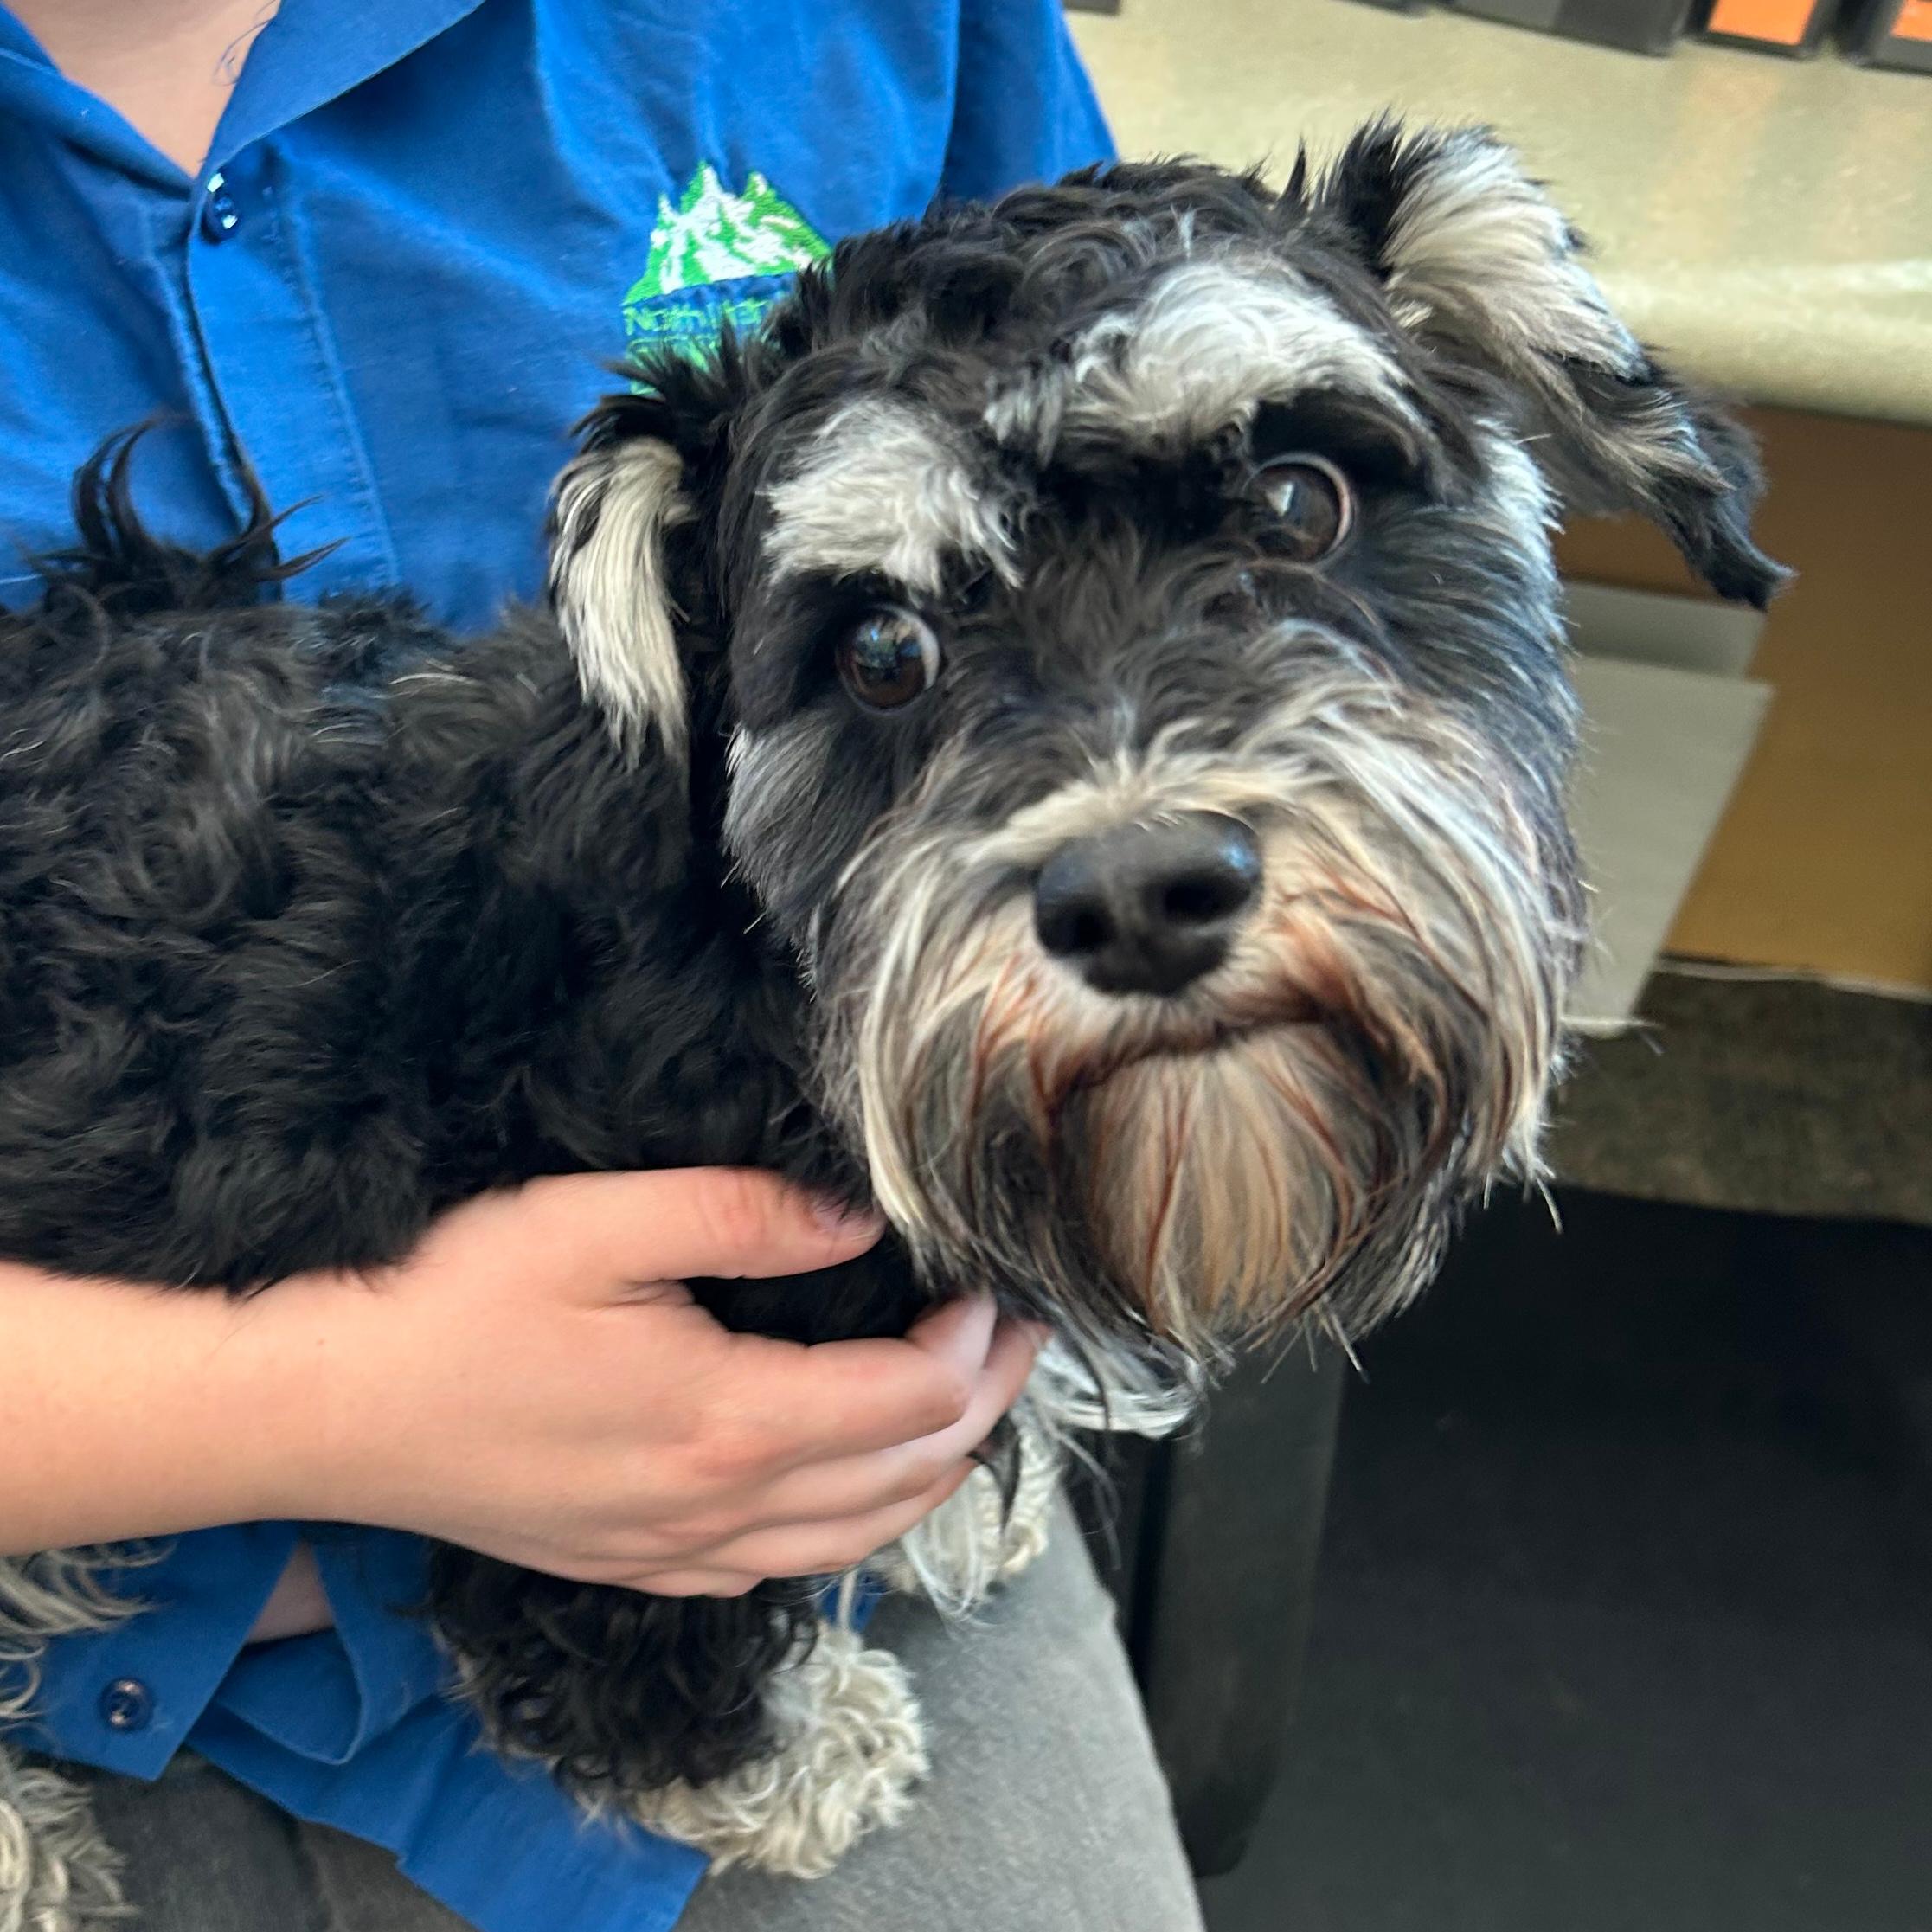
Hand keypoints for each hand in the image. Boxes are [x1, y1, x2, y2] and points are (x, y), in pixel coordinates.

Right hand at [257, 1172, 1040, 1595]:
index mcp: (726, 1423)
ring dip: (931, 1476)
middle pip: (904, 1480)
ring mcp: (673, 1552)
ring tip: (966, 1408)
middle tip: (1017, 1340)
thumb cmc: (448, 1302)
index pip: (910, 1403)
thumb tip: (855, 1217)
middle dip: (981, 1408)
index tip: (994, 1286)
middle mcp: (715, 1510)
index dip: (973, 1347)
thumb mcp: (599, 1221)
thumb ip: (744, 1213)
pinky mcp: (632, 1565)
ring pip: (854, 1542)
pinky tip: (851, 1485)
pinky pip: (782, 1569)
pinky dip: (852, 1529)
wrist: (321, 1407)